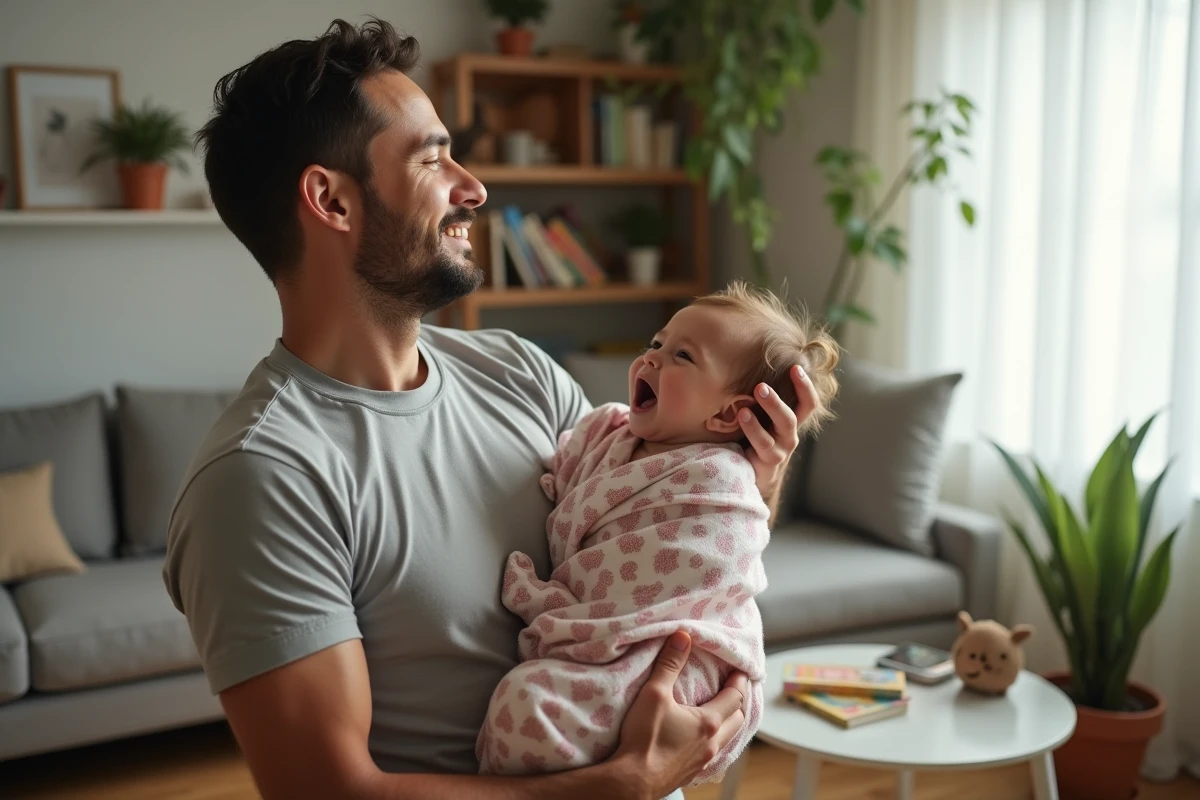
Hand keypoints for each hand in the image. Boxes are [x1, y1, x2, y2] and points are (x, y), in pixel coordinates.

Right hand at [611, 631, 747, 798]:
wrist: (632, 782)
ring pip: (727, 739)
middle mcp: (711, 744)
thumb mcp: (654, 694)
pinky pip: (712, 754)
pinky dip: (714, 740)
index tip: (741, 670)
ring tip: (721, 711)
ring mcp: (702, 762)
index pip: (735, 697)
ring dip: (728, 723)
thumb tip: (683, 636)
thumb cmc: (644, 739)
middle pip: (738, 720)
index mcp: (708, 723)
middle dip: (739, 702)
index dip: (740, 681)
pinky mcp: (690, 773)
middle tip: (734, 687)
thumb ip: (669, 664)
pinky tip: (702, 739)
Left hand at [740, 365, 817, 502]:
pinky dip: (753, 429)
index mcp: (791, 421)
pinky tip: (742, 416)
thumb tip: (747, 366)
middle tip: (761, 386)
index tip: (796, 367)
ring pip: (781, 428)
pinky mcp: (770, 461)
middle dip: (779, 400)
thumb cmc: (754, 438)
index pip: (807, 403)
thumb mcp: (761, 419)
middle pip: (793, 416)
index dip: (806, 386)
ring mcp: (782, 449)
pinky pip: (764, 444)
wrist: (750, 473)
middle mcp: (790, 434)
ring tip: (746, 406)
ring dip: (768, 412)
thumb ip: (760, 401)